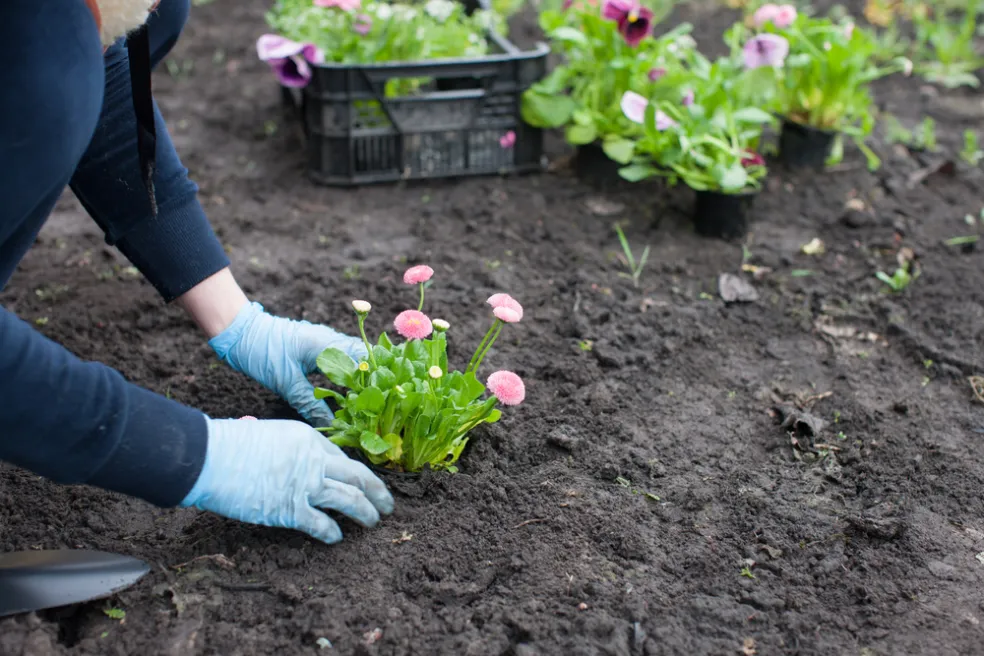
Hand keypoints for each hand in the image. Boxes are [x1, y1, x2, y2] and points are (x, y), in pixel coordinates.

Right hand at [180, 418, 393, 543]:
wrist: (211, 457)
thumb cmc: (231, 444)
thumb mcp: (270, 434)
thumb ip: (290, 448)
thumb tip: (295, 460)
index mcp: (308, 438)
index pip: (342, 457)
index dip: (357, 473)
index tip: (365, 483)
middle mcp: (314, 460)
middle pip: (358, 476)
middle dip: (378, 492)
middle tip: (388, 504)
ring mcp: (305, 485)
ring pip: (350, 500)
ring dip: (366, 512)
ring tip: (374, 522)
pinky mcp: (290, 510)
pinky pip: (322, 524)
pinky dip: (333, 533)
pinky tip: (338, 538)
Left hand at [209, 302, 365, 426]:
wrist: (240, 332)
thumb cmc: (261, 352)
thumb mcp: (286, 383)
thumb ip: (311, 404)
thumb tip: (331, 426)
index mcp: (327, 344)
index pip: (364, 359)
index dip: (375, 379)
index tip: (379, 400)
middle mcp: (330, 340)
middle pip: (363, 358)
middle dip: (371, 380)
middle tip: (376, 405)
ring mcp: (324, 342)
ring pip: (352, 359)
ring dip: (358, 378)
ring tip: (365, 402)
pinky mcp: (315, 348)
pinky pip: (338, 361)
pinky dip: (345, 376)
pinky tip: (346, 393)